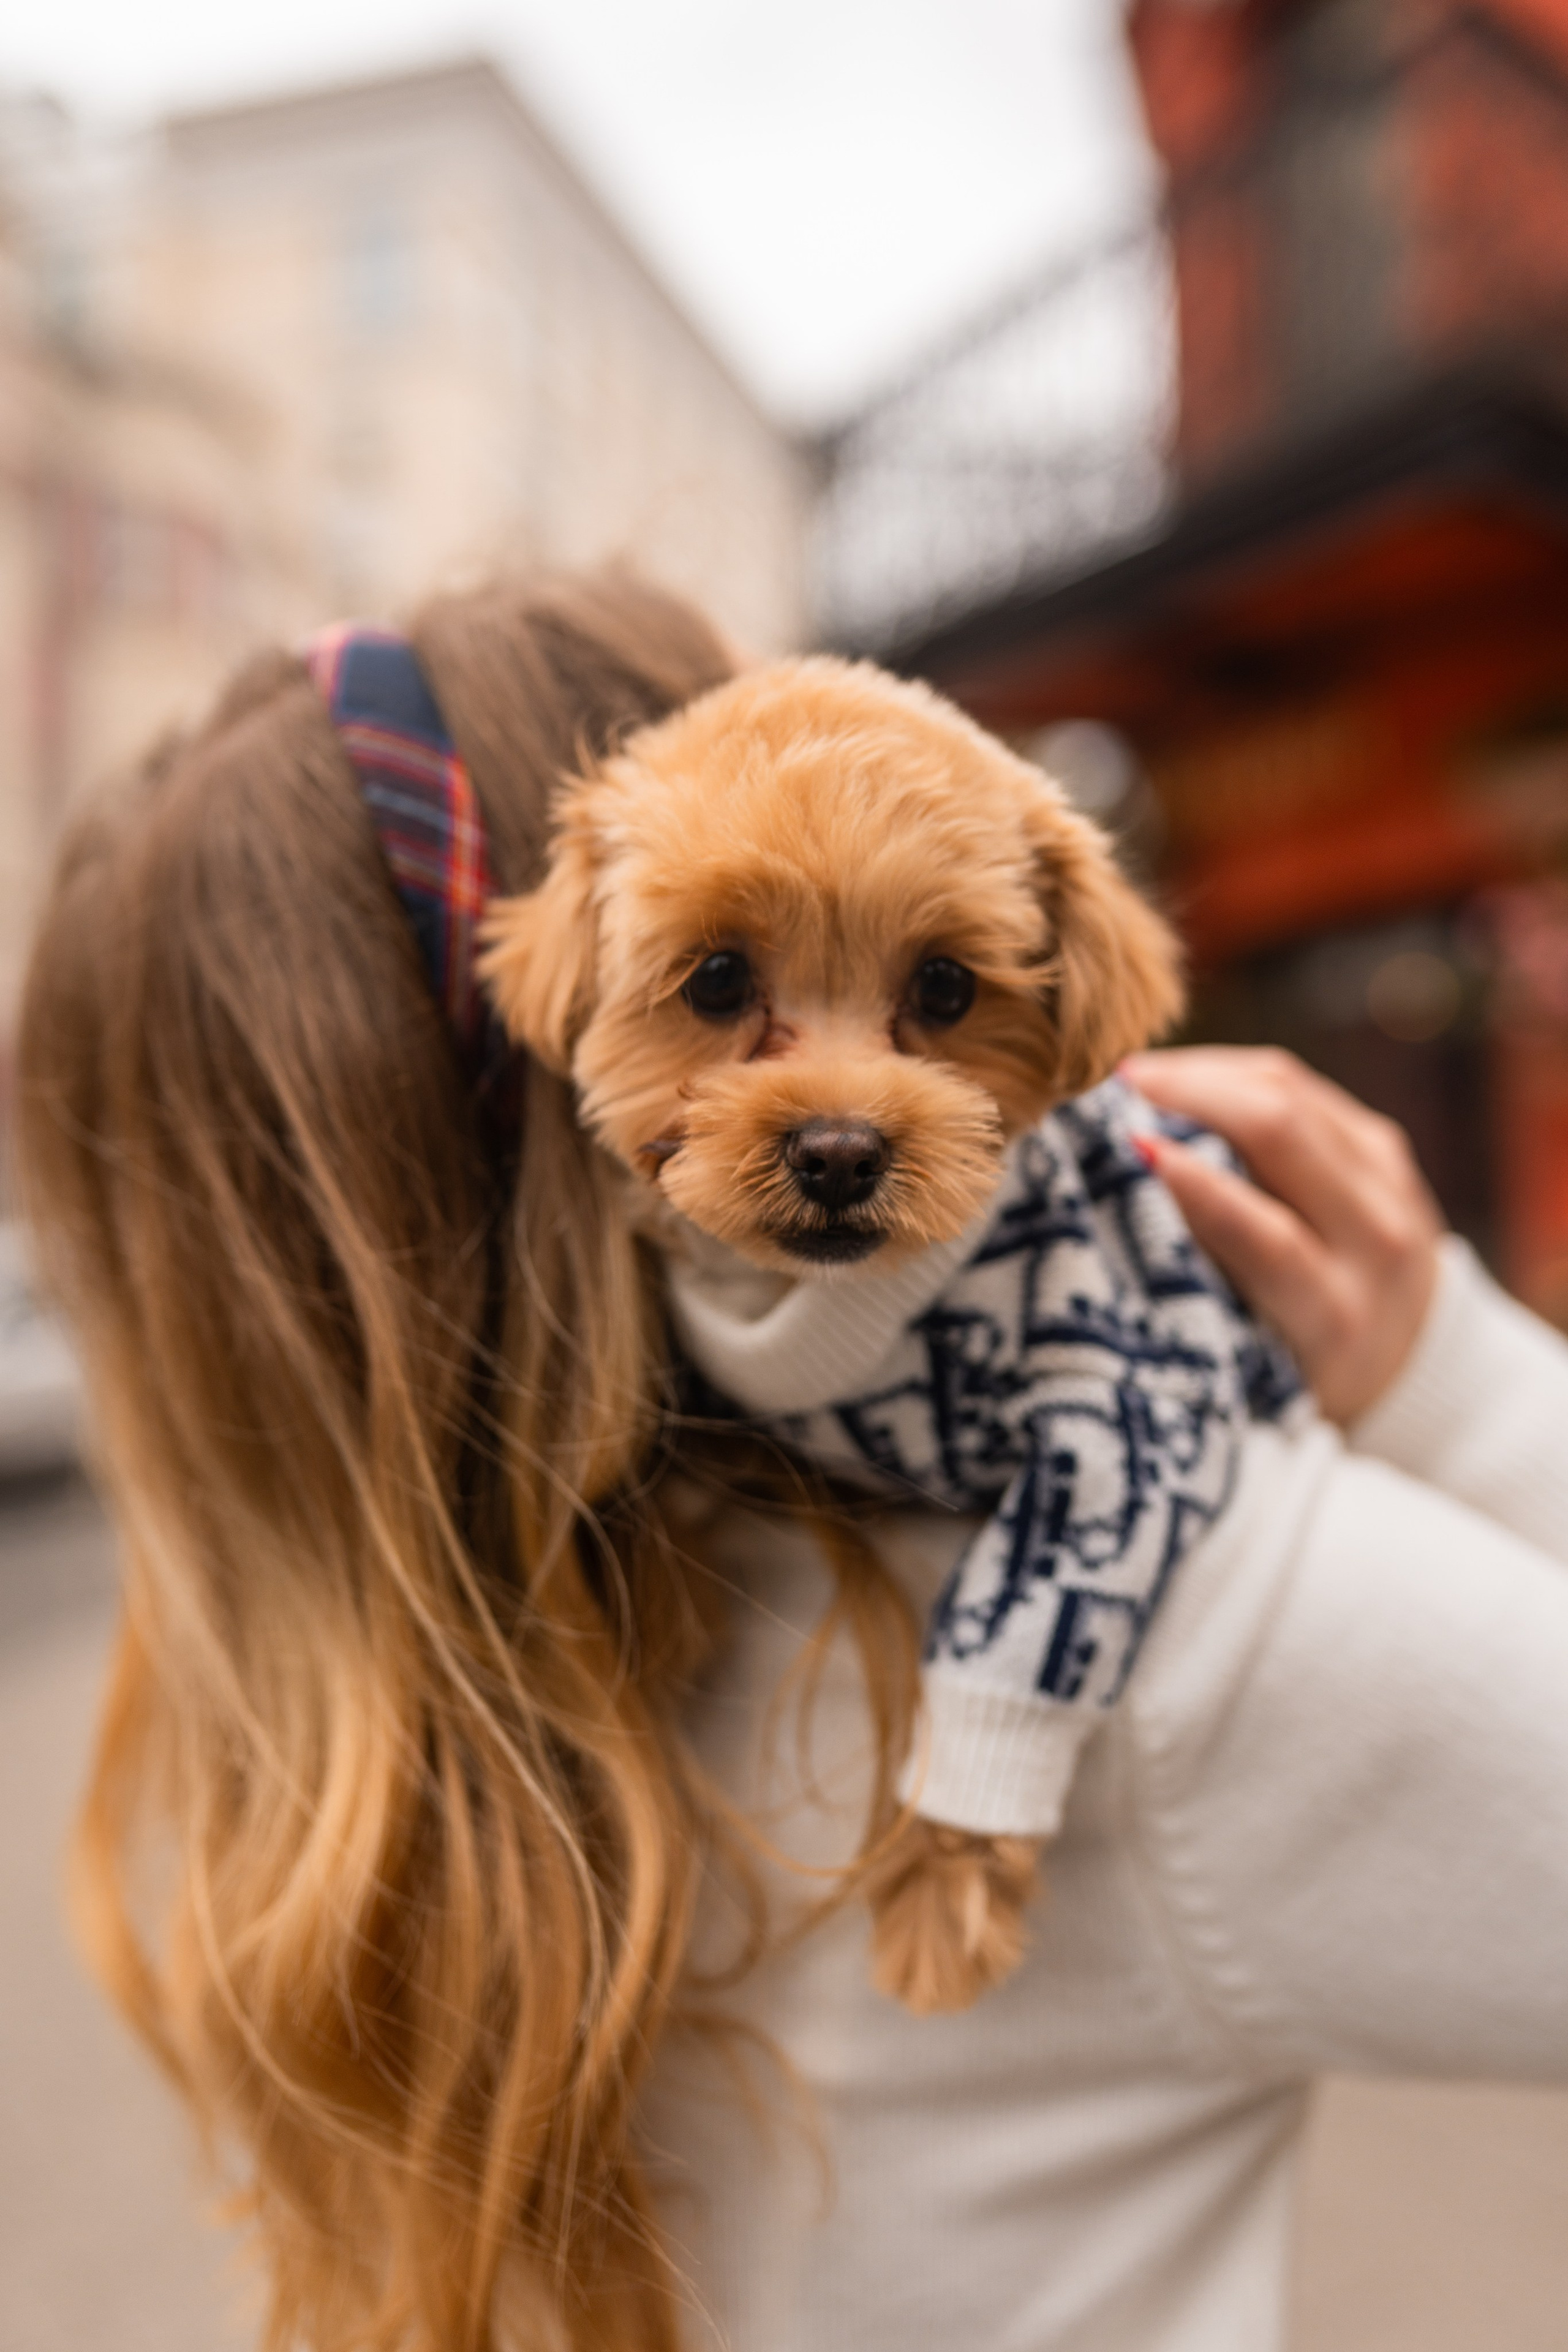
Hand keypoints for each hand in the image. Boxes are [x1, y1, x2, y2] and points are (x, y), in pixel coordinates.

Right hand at [1121, 1047, 1444, 1424]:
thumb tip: (1120, 1212)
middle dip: (1191, 1100)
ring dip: (1205, 1076)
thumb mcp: (1256, 1362)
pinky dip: (1234, 1075)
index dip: (1192, 1185)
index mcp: (1339, 1316)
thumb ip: (1203, 1296)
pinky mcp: (1385, 1144)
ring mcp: (1390, 1183)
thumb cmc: (1298, 1369)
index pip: (1265, 1234)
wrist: (1415, 1364)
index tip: (1125, 1150)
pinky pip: (1302, 1085)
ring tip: (1135, 1077)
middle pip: (1282, 1133)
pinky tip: (1183, 1078)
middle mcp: (1377, 1243)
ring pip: (1290, 1092)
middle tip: (1113, 1094)